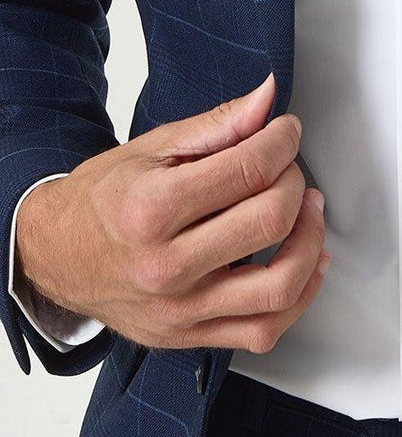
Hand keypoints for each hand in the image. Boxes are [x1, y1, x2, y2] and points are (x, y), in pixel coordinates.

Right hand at [14, 72, 329, 353]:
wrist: (56, 254)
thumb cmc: (103, 199)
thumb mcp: (153, 148)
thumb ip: (218, 125)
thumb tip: (267, 99)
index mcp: (153, 208)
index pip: (248, 170)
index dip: (282, 142)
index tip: (286, 131)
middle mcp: (165, 266)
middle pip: (268, 221)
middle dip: (295, 182)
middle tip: (289, 167)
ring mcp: (179, 309)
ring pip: (279, 286)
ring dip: (310, 241)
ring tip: (308, 212)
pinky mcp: (188, 337)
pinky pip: (264, 330)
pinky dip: (300, 296)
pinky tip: (304, 262)